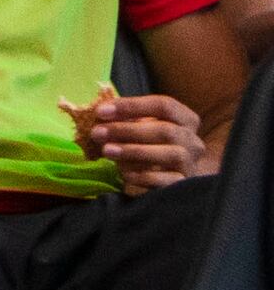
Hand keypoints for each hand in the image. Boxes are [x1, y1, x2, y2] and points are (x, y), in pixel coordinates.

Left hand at [67, 87, 208, 194]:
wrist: (172, 177)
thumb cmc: (152, 145)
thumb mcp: (142, 128)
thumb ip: (126, 118)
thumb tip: (99, 112)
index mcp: (185, 120)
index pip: (164, 105)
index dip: (132, 106)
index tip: (101, 111)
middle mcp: (193, 140)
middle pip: (165, 130)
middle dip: (127, 130)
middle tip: (97, 132)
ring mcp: (190, 163)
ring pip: (169, 154)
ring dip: (133, 151)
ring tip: (106, 151)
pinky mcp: (184, 184)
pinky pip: (166, 180)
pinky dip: (142, 176)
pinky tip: (123, 173)